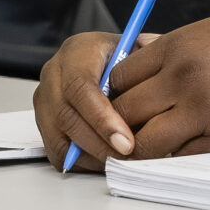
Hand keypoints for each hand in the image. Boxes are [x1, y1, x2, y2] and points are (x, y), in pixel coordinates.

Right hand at [34, 29, 150, 170]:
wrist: (100, 58)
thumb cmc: (121, 55)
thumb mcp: (138, 47)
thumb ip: (150, 59)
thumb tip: (166, 80)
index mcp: (76, 52)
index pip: (80, 87)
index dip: (101, 118)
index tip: (126, 141)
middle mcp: (54, 74)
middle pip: (66, 116)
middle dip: (98, 143)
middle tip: (126, 158)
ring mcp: (44, 100)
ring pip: (58, 138)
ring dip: (90, 156)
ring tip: (119, 163)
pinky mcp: (43, 122)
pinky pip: (56, 151)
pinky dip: (80, 162)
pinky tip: (105, 161)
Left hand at [103, 3, 209, 158]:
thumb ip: (180, 48)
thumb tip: (150, 64)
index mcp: (178, 46)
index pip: (119, 78)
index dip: (117, 94)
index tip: (127, 102)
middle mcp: (184, 77)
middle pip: (124, 113)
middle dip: (122, 126)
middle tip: (129, 133)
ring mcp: (205, 109)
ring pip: (146, 144)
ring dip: (145, 148)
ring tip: (153, 148)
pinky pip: (184, 156)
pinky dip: (179, 156)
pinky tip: (188, 148)